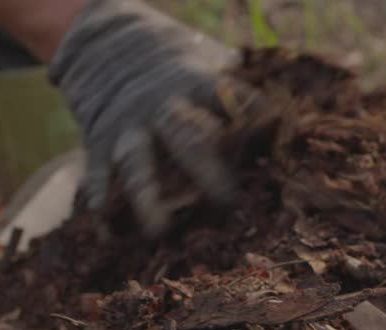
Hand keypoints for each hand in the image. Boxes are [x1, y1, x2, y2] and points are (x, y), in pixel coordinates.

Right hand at [48, 0, 261, 235]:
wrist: (105, 39)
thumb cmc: (178, 67)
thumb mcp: (210, 64)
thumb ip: (242, 94)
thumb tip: (286, 127)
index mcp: (198, 85)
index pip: (233, 100)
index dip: (254, 116)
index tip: (274, 138)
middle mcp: (163, 107)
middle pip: (185, 138)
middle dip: (206, 171)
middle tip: (228, 204)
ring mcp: (128, 125)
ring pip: (137, 161)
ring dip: (147, 198)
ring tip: (159, 232)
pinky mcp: (99, 141)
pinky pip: (99, 174)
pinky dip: (103, 203)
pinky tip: (109, 235)